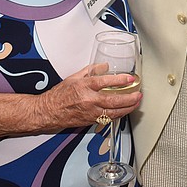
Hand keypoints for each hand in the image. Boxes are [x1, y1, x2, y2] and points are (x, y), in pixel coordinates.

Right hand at [0, 63, 142, 141]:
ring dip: (128, 108)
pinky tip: (125, 111)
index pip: (105, 82)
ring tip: (137, 103)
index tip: (131, 78)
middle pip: (114, 100)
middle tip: (139, 94)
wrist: (48, 112)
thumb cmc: (59, 94)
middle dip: (130, 98)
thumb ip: (91, 70)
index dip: (120, 80)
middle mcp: (88, 100)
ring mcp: (90, 112)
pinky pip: (108, 118)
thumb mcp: (74, 77)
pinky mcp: (91, 121)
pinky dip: (119, 114)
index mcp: (84, 87)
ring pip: (114, 112)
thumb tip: (105, 65)